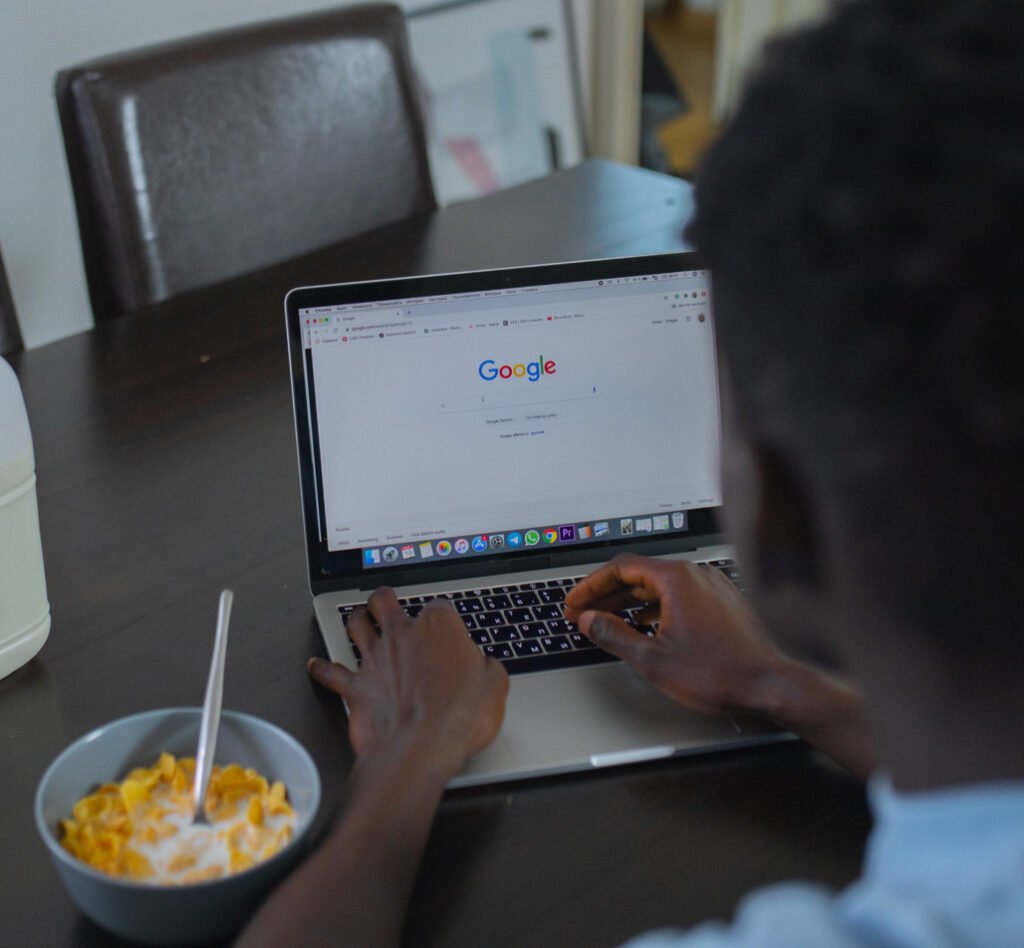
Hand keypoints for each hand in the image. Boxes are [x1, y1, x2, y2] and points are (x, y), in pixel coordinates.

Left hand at [308, 589, 508, 778]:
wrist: (420, 748)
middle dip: (385, 599)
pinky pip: (331, 673)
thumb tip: (487, 667)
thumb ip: (488, 670)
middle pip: (385, 601)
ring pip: (356, 624)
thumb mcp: (495, 689)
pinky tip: (315, 665)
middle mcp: (402, 635)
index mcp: (439, 627)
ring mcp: (375, 658)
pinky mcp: (356, 686)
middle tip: (387, 601)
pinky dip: (322, 668)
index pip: (440, 607)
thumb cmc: (458, 718)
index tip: (449, 630)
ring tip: (358, 618)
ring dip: (356, 620)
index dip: (444, 617)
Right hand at [564, 554, 785, 715]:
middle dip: (608, 595)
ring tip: (609, 621)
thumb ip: (615, 635)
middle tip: (585, 613)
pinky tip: (646, 626)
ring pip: (660, 586)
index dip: (592, 586)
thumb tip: (591, 621)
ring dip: (630, 602)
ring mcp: (712, 587)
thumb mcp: (654, 658)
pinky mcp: (722, 603)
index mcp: (677, 578)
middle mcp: (696, 575)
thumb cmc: (722, 672)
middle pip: (639, 574)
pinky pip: (679, 596)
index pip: (622, 567)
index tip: (576, 602)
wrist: (770, 684)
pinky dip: (655, 608)